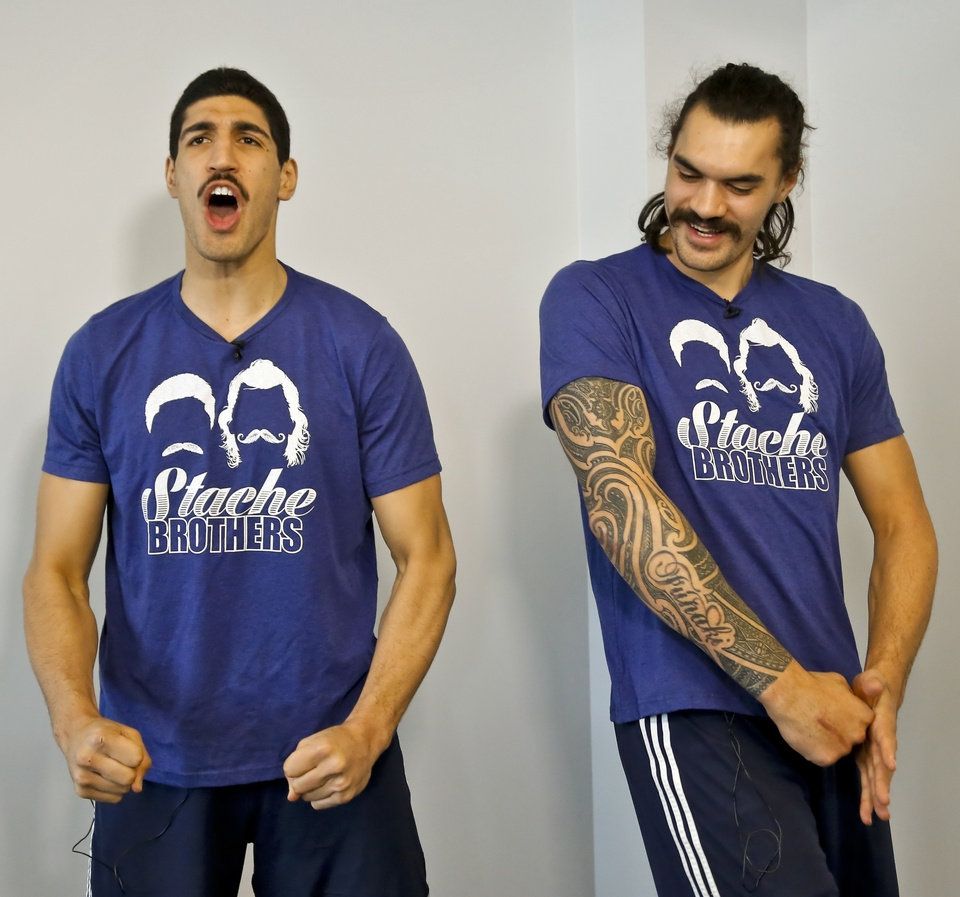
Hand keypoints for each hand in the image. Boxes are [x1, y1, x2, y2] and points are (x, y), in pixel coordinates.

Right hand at [62, 715, 150, 802]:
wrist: (75, 736)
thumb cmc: (105, 733)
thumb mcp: (129, 734)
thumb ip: (143, 757)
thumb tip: (137, 788)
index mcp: (101, 739)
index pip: (136, 759)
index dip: (137, 755)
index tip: (128, 749)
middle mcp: (87, 759)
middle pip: (128, 778)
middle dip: (132, 771)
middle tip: (122, 761)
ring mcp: (81, 777)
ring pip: (122, 790)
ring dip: (124, 781)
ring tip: (112, 767)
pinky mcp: (80, 791)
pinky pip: (114, 799)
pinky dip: (115, 789)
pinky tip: (105, 776)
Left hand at [283, 721, 379, 809]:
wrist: (365, 741)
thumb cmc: (335, 739)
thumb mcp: (312, 742)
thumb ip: (295, 766)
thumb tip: (292, 797)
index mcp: (322, 749)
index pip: (289, 769)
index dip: (293, 765)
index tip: (303, 760)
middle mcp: (333, 767)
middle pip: (297, 786)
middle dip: (299, 778)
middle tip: (312, 769)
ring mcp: (341, 784)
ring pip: (307, 797)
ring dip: (310, 789)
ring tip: (323, 776)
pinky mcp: (346, 797)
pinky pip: (318, 805)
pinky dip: (319, 796)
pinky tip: (329, 784)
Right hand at [759, 661, 873, 765]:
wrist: (789, 694)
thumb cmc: (812, 684)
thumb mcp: (840, 683)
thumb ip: (850, 698)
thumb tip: (850, 702)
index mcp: (865, 716)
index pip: (861, 723)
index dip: (847, 719)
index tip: (833, 714)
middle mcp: (858, 735)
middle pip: (851, 738)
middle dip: (840, 733)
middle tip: (822, 722)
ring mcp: (842, 749)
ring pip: (837, 750)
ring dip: (826, 743)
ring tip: (810, 728)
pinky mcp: (825, 759)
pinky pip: (821, 757)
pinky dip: (813, 750)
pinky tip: (804, 736)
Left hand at [852, 669, 897, 824]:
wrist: (875, 694)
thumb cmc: (871, 688)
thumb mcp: (869, 682)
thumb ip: (870, 684)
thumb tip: (875, 682)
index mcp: (882, 724)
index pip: (885, 736)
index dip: (887, 749)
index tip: (890, 763)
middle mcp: (882, 742)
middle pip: (882, 764)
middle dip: (883, 783)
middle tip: (884, 802)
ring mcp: (874, 752)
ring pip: (877, 777)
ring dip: (877, 796)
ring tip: (879, 815)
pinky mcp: (866, 758)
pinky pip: (867, 779)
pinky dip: (867, 796)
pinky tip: (868, 815)